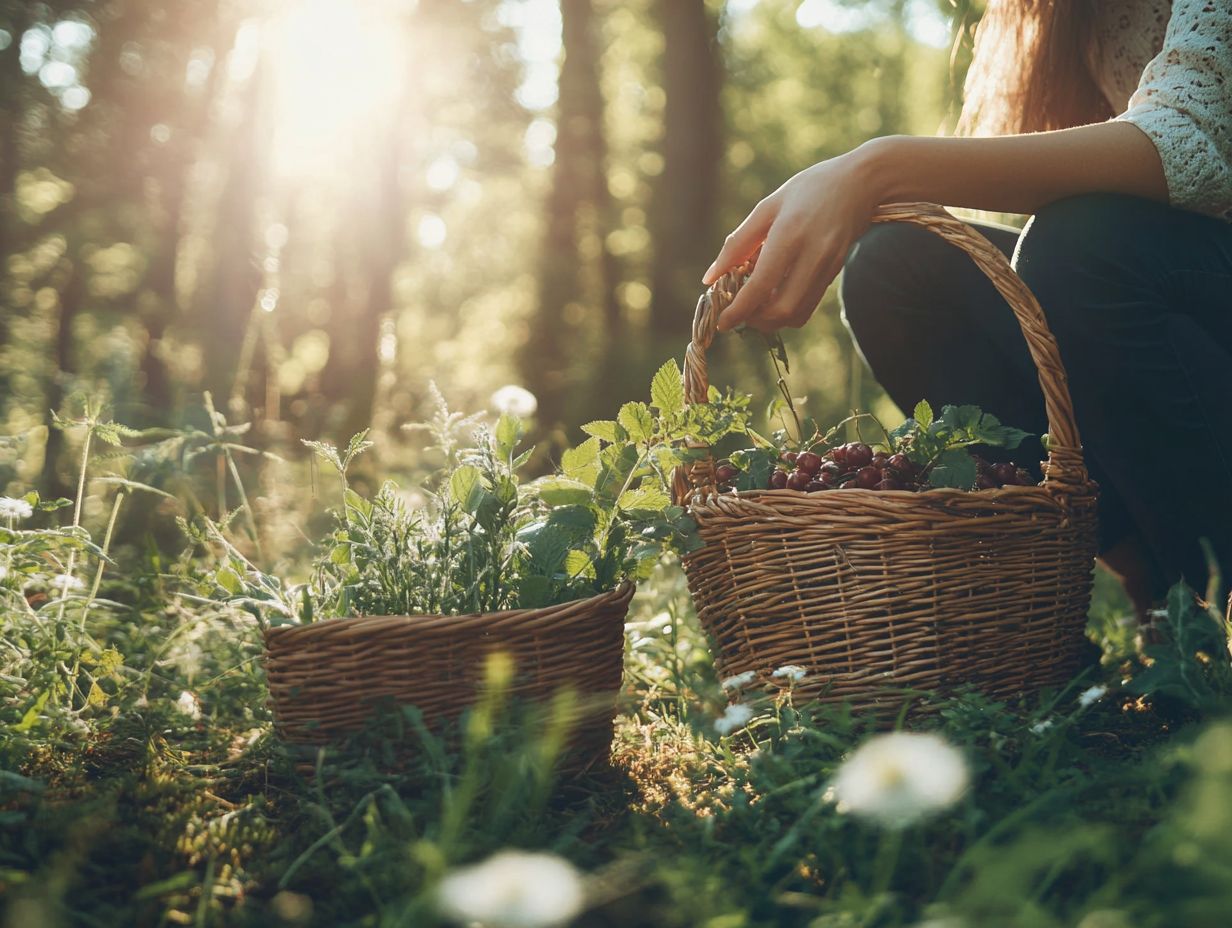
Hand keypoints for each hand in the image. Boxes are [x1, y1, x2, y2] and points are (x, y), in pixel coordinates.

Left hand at [703, 147, 881, 332]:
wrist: (861, 183)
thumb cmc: (808, 190)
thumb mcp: (768, 207)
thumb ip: (737, 244)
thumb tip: (710, 277)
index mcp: (789, 234)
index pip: (761, 285)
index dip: (739, 310)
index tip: (722, 322)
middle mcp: (811, 255)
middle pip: (780, 310)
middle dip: (754, 320)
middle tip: (738, 311)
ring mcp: (827, 267)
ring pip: (795, 315)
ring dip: (770, 320)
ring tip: (754, 305)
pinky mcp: (834, 273)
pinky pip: (807, 307)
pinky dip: (786, 312)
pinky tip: (774, 296)